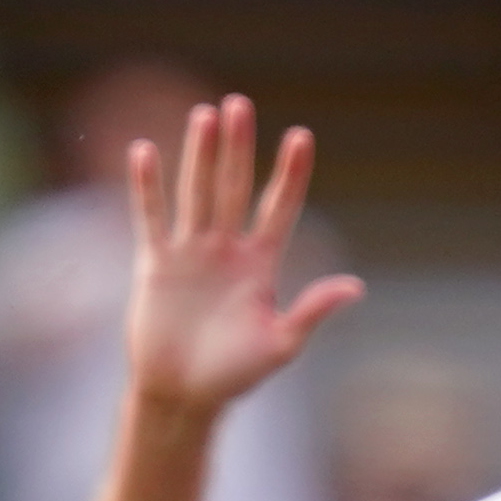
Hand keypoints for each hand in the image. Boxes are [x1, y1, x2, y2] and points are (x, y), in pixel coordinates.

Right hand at [127, 93, 362, 420]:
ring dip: (200, 156)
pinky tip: (145, 152)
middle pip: (235, 188)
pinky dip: (147, 188)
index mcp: (260, 264)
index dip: (290, 175)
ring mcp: (190, 253)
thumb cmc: (234, 375)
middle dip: (239, 148)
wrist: (183, 396)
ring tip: (205, 116)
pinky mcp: (155, 264)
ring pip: (197, 194)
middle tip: (241, 104)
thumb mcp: (280, 344)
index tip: (302, 136)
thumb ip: (312, 311)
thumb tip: (355, 287)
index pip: (278, 208)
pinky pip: (151, 218)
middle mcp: (226, 249)